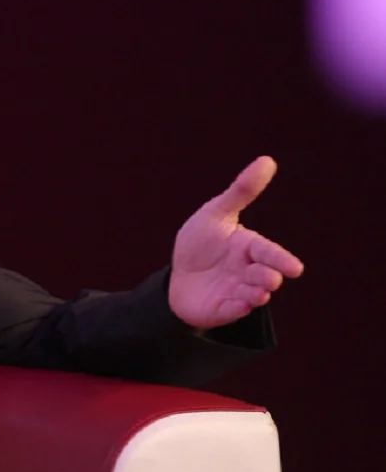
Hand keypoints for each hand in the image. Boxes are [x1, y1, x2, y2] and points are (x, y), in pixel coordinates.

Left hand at [168, 156, 304, 329]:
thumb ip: (241, 191)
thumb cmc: (200, 243)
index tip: (295, 268)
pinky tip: (240, 303)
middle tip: (268, 278)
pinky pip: (235, 310)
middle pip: (265, 276)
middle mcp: (249, 271)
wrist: (177, 276)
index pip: (268, 252)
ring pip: (255, 295)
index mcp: (249, 247)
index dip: (280, 260)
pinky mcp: (225, 309)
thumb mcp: (215, 213)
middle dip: (268, 277)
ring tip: (256, 292)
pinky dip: (239, 307)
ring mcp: (239, 292)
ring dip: (257, 293)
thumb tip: (267, 160)